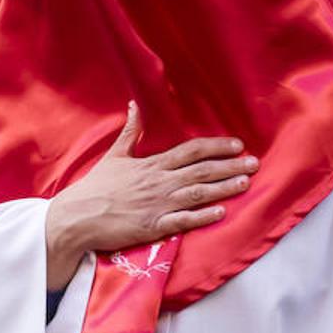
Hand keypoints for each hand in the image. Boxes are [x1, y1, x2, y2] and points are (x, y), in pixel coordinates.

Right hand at [44, 102, 258, 288]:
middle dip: (230, 166)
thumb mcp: (114, 155)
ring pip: (198, 193)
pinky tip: (222, 212)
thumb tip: (134, 105)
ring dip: (224, 187)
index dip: (216, 147)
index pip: (191, 151)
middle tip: (255, 163)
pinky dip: (203, 216)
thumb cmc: (96, 187)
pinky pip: (183, 220)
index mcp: (152, 164)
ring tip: (246, 182)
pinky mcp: (153, 227)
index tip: (237, 144)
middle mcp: (159, 182)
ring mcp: (158, 205)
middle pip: (201, 170)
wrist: (77, 217)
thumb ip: (130, 131)